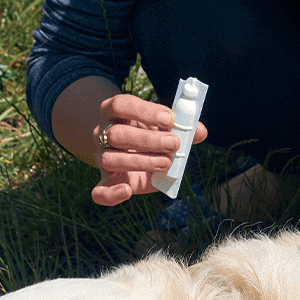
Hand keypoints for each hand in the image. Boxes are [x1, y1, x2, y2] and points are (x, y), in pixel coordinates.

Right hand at [92, 93, 208, 206]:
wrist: (134, 154)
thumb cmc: (150, 135)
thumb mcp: (164, 128)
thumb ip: (182, 128)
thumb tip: (200, 131)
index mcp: (114, 112)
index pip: (121, 105)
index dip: (144, 111)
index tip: (169, 118)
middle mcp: (102, 133)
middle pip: (117, 134)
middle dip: (148, 140)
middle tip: (174, 143)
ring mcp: (102, 158)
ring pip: (110, 159)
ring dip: (140, 162)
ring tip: (166, 163)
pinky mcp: (106, 182)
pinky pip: (99, 192)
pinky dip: (111, 194)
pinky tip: (126, 191)